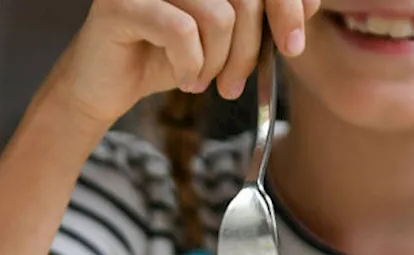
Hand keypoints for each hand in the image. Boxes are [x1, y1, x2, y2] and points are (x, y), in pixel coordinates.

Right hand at [47, 0, 318, 127]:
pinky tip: (182, 79)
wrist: (105, 87)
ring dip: (218, 62)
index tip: (293, 44)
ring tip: (202, 80)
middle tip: (235, 84)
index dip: (288, 5)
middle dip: (252, 47)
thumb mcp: (224, 38)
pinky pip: (183, 31)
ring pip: (219, 15)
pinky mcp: (122, 2)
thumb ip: (261, 17)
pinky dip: (191, 65)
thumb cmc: (167, 57)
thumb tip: (309, 4)